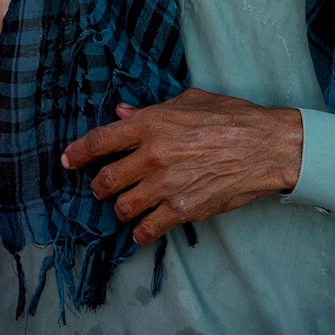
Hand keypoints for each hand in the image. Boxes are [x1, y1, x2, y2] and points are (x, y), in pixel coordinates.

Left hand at [61, 89, 303, 247]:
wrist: (266, 147)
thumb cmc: (232, 118)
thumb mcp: (188, 102)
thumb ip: (150, 110)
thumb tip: (121, 113)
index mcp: (150, 124)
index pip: (99, 141)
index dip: (77, 153)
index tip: (67, 161)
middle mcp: (152, 156)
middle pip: (105, 181)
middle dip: (100, 187)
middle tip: (106, 188)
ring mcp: (165, 186)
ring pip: (122, 207)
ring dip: (121, 209)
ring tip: (129, 206)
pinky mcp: (182, 210)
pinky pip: (147, 229)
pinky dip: (141, 232)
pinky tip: (143, 229)